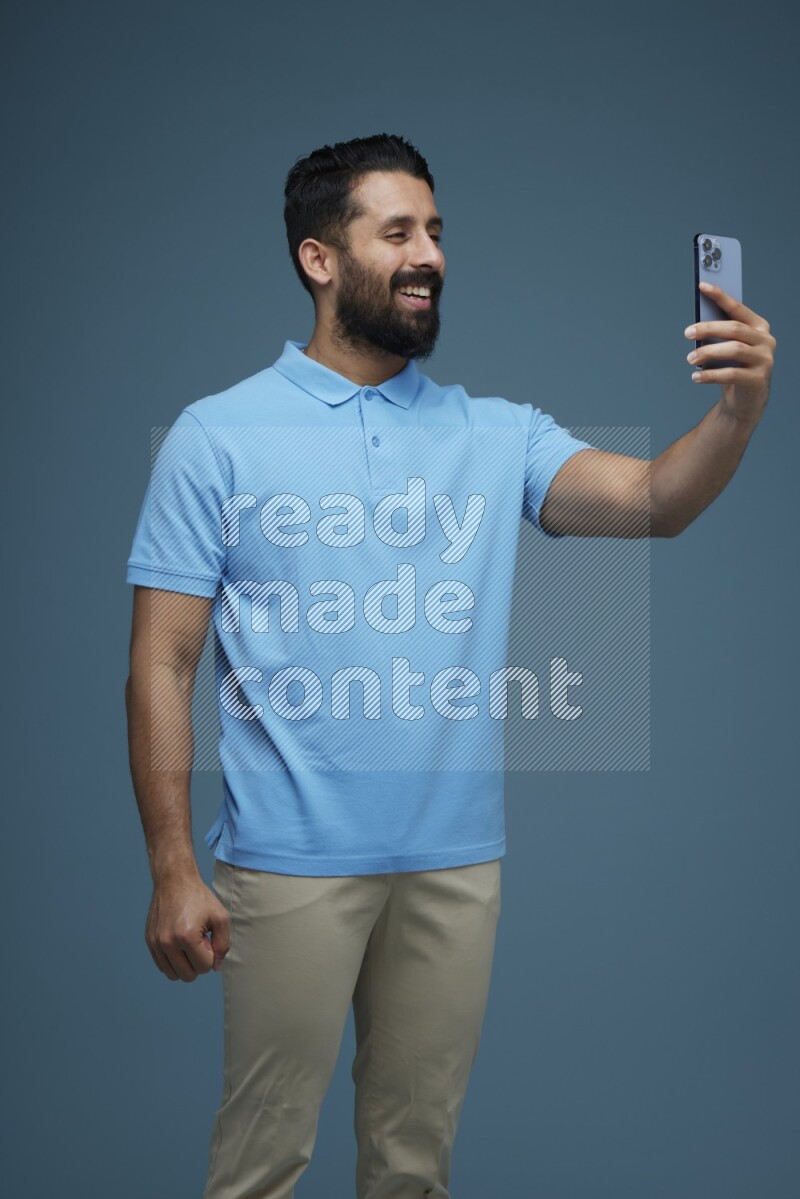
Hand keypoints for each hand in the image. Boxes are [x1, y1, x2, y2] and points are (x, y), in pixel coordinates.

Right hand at [145, 874, 229, 981]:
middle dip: (198, 962)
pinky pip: (162, 966)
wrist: (174, 880)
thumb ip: (223, 944)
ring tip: (188, 943)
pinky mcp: (149, 941)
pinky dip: (173, 961)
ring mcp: (156, 943)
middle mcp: (167, 943)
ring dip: (185, 964)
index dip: (211, 955)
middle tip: (200, 942)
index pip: (204, 967)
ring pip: (173, 974)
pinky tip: (179, 943)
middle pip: (188, 976)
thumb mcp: (220, 917)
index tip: (208, 938)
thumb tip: (216, 966)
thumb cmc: (199, 897)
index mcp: (187, 937)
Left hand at [684, 281, 775, 423]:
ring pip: (734, 350)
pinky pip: (731, 374)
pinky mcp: (758, 380)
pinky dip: (710, 375)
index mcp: (759, 327)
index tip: (702, 286)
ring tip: (690, 358)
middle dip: (709, 328)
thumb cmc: (734, 367)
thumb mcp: (726, 348)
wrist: (746, 400)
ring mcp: (765, 360)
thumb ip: (718, 335)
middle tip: (687, 332)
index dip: (720, 296)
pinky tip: (696, 377)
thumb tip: (697, 325)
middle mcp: (766, 341)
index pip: (738, 308)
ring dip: (708, 352)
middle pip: (735, 329)